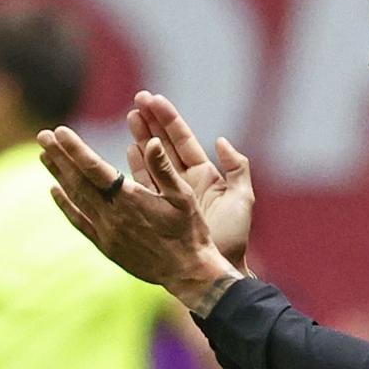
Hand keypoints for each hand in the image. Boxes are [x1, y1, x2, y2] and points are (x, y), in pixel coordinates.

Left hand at [39, 123, 242, 313]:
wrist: (187, 273)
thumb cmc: (190, 232)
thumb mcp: (184, 197)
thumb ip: (164, 169)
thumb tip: (150, 141)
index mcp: (131, 200)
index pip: (95, 169)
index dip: (76, 150)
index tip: (59, 132)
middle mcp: (113, 215)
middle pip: (79, 181)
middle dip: (60, 157)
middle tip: (43, 136)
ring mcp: (107, 231)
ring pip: (76, 199)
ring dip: (59, 176)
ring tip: (44, 156)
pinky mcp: (106, 245)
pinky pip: (80, 221)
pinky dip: (66, 205)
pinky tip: (54, 191)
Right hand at [125, 91, 253, 267]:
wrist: (217, 269)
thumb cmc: (234, 237)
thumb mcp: (242, 200)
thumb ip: (237, 169)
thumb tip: (222, 141)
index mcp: (205, 175)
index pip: (183, 140)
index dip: (168, 119)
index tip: (153, 99)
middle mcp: (186, 182)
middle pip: (164, 145)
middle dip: (151, 122)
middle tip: (136, 101)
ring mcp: (170, 195)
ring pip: (152, 161)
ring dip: (140, 139)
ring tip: (129, 117)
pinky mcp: (159, 210)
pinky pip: (144, 184)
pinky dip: (135, 167)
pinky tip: (126, 151)